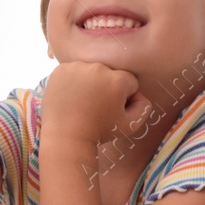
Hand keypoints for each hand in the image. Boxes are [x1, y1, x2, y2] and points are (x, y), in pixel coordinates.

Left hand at [42, 60, 156, 145]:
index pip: (129, 82)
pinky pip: (73, 71)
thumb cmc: (99, 132)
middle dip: (107, 88)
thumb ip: (143, 107)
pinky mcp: (60, 70)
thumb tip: (140, 95)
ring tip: (83, 102)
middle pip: (110, 74)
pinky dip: (73, 81)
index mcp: (118, 79)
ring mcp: (77, 67)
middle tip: (96, 107)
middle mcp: (98, 68)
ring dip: (90, 82)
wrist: (66, 137)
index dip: (125, 97)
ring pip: (91, 71)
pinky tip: (71, 96)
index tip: (113, 109)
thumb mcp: (130, 125)